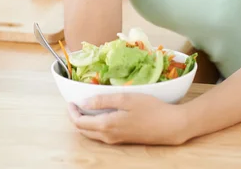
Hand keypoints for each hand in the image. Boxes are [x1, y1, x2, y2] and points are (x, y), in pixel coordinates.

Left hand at [68, 93, 187, 145]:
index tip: (70, 100)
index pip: (80, 122)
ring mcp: (116, 140)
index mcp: (106, 125)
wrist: (170, 126)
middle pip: (83, 130)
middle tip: (75, 103)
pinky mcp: (123, 139)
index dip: (72, 112)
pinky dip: (95, 125)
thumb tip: (83, 102)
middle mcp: (108, 136)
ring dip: (85, 122)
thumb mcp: (126, 99)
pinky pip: (102, 134)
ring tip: (86, 106)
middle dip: (76, 117)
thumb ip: (103, 101)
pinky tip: (101, 113)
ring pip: (92, 133)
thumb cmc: (150, 108)